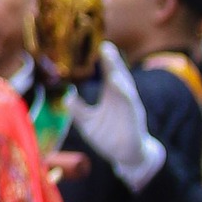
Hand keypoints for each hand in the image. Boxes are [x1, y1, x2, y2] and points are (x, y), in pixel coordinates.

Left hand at [65, 46, 162, 190]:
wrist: (126, 156)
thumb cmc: (108, 136)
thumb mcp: (87, 123)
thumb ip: (78, 110)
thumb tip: (66, 97)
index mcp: (112, 95)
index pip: (108, 74)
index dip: (105, 60)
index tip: (100, 45)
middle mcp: (122, 97)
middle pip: (118, 75)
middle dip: (113, 61)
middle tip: (106, 46)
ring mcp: (130, 107)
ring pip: (126, 87)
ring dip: (119, 74)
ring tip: (112, 60)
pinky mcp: (135, 120)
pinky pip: (130, 105)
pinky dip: (125, 94)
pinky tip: (117, 84)